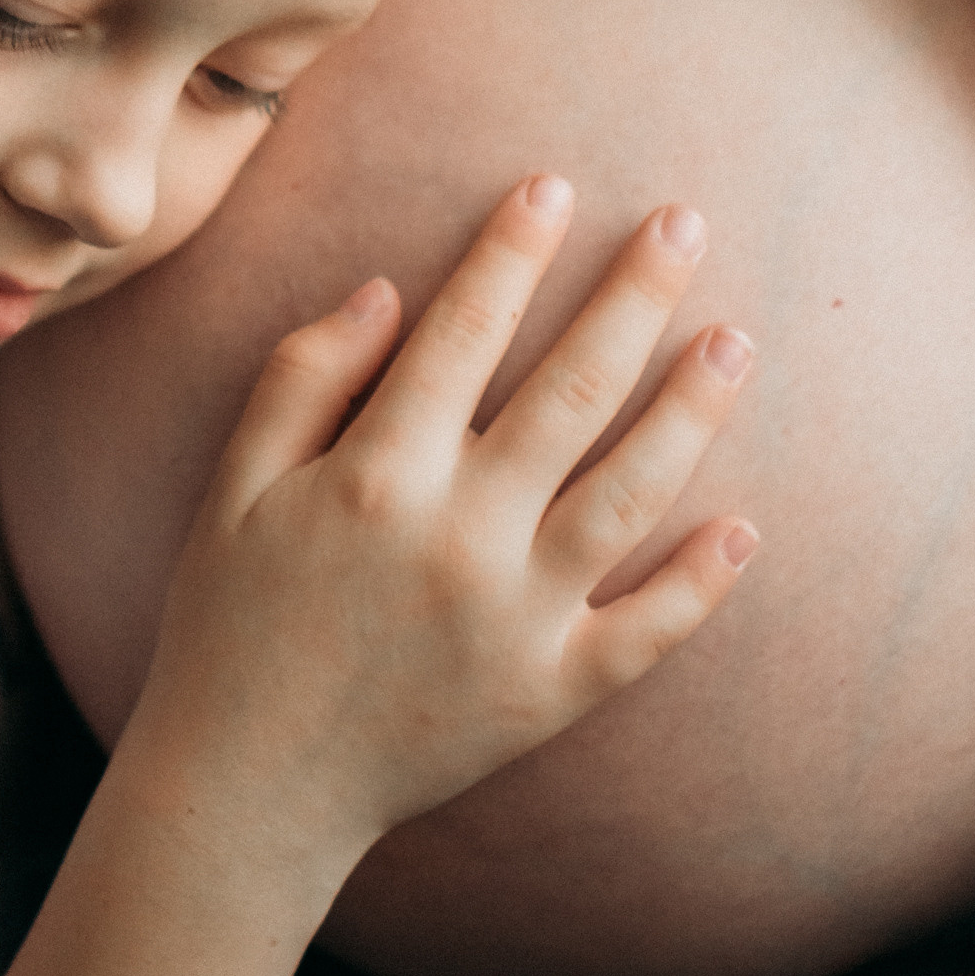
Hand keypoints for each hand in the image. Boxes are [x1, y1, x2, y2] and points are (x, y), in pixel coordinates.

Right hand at [150, 175, 757, 862]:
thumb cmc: (229, 623)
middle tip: (687, 223)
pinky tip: (745, 526)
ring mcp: (514, 620)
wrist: (246, 788)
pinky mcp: (549, 694)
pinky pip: (646, 632)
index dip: (512, 253)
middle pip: (571, 392)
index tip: (555, 187)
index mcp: (374, 478)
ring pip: (630, 495)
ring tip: (734, 339)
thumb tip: (387, 291)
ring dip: (690, 411)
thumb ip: (301, 380)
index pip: (464, 335)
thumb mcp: (231, 487)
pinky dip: (700, 583)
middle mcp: (457, 539)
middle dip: (633, 298)